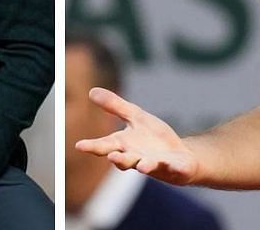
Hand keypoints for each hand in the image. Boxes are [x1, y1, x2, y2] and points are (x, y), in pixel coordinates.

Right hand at [74, 87, 200, 184]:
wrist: (180, 156)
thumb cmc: (154, 139)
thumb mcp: (135, 117)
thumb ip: (115, 106)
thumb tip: (91, 91)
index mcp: (124, 145)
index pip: (106, 146)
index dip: (93, 146)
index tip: (79, 146)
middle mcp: (136, 157)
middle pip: (124, 159)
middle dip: (118, 159)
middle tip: (111, 156)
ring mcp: (155, 164)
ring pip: (146, 166)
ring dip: (143, 165)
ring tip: (142, 165)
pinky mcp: (173, 168)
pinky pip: (172, 167)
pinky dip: (172, 166)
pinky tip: (171, 164)